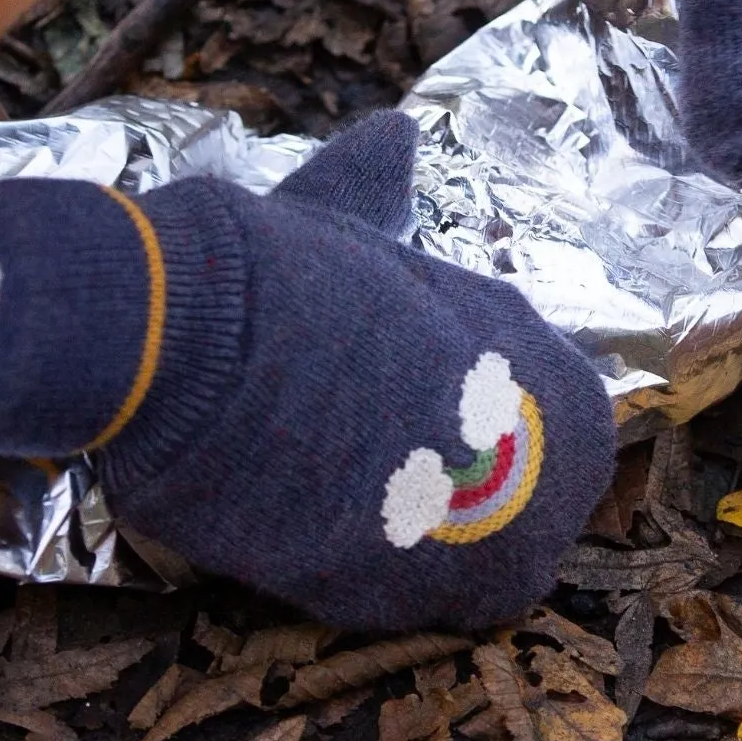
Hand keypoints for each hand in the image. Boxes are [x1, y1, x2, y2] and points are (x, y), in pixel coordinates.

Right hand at [94, 112, 613, 629]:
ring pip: (463, 561)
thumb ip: (379, 190)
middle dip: (444, 486)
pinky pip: (408, 606)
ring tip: (320, 498)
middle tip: (347, 458)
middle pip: (513, 501)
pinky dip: (360, 579)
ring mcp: (490, 537)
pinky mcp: (416, 599)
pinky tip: (299, 533)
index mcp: (539, 357)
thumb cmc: (269, 264)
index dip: (451, 411)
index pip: (534, 414)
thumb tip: (393, 134)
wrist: (196, 341)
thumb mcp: (344, 211)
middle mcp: (546, 455)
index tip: (380, 400)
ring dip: (405, 540)